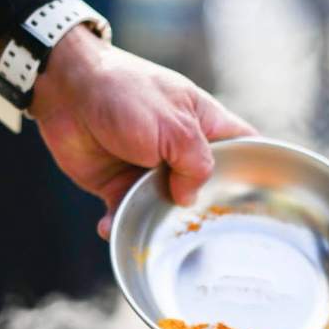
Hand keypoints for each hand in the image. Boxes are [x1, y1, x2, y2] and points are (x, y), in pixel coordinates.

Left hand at [28, 28, 255, 238]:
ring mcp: (151, 170)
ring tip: (152, 237)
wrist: (65, 90)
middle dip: (205, 214)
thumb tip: (189, 199)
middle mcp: (182, 151)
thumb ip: (195, 163)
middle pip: (207, 191)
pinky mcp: (119, 185)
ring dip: (158, 226)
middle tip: (205, 236)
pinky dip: (119, 224)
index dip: (257, 173)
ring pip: (166, 210)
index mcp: (205, 125)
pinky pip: (127, 214)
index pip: (245, 149)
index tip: (263, 205)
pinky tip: (111, 227)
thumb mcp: (174, 126)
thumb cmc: (125, 93)